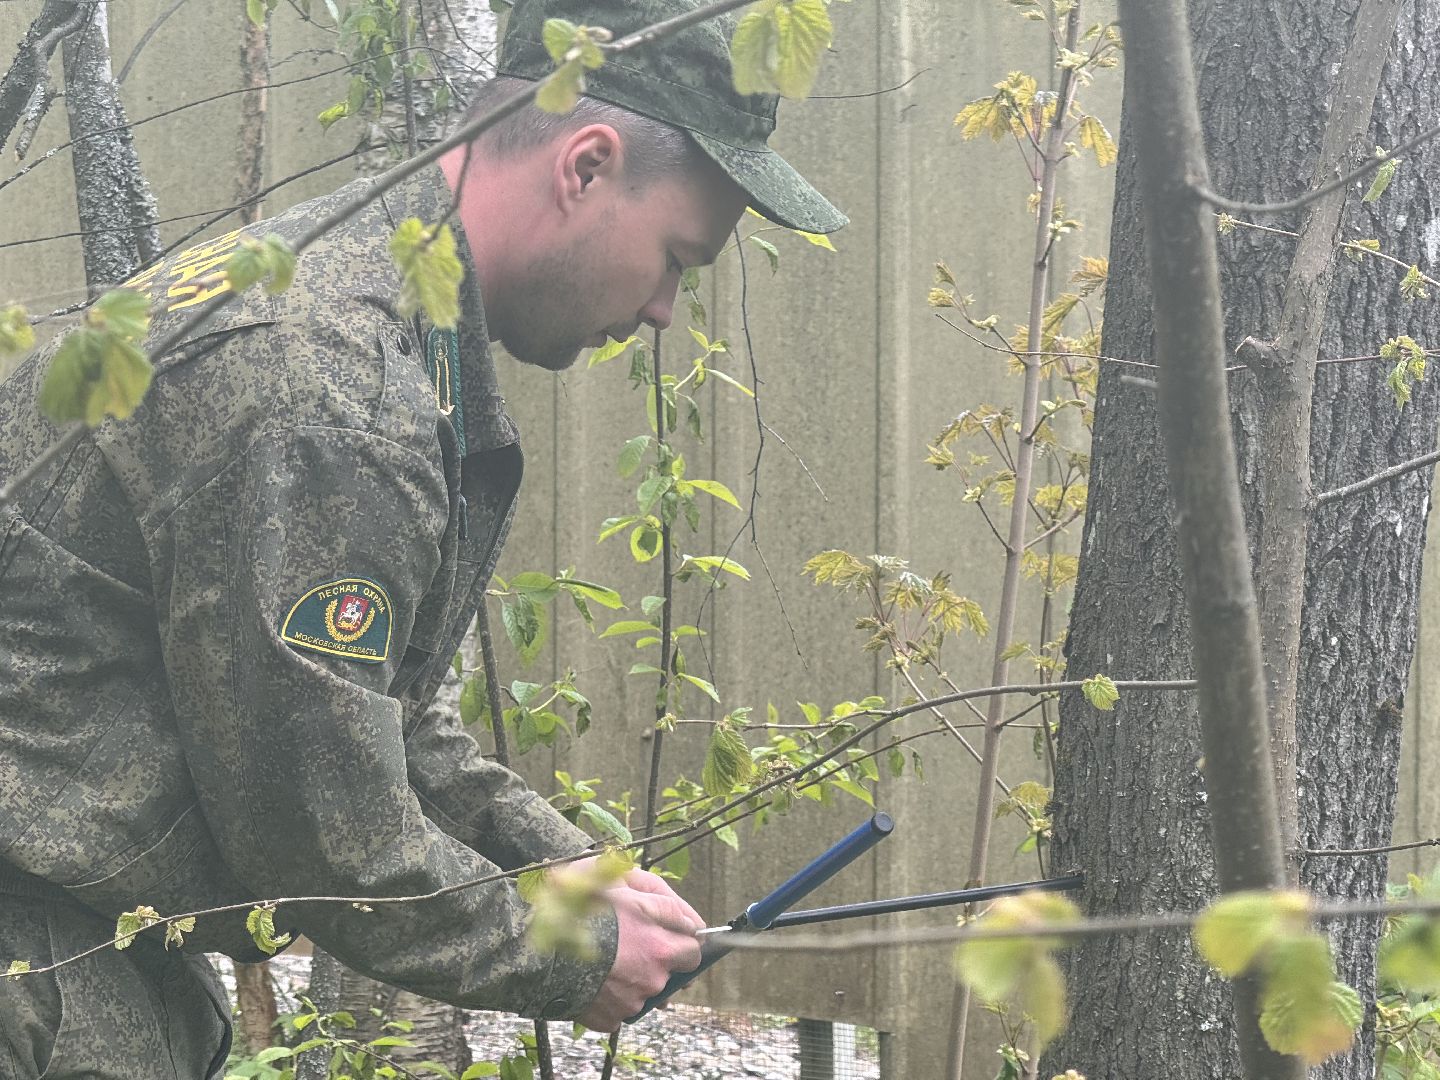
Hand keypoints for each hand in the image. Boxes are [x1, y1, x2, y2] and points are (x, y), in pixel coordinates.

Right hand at [577, 865, 703, 1030]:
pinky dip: (610, 997)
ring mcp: (632, 1001)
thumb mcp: (623, 883)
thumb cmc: (578, 907)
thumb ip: (662, 899)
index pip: (695, 948)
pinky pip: (619, 1009)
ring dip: (633, 979)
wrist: (537, 946)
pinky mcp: (611, 1019)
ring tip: (606, 961)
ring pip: (644, 991)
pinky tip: (592, 978)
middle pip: (673, 973)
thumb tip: (688, 919)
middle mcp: (653, 976)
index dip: (682, 939)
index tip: (668, 933)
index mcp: (661, 944)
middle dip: (660, 960)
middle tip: (634, 945)